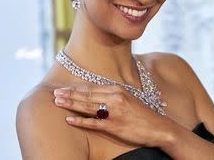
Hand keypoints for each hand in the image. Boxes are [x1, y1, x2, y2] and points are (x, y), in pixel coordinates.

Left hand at [53, 84, 170, 146]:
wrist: (159, 127)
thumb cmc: (142, 114)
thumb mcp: (128, 99)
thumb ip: (113, 95)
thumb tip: (95, 94)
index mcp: (118, 89)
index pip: (91, 87)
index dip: (75, 88)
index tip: (62, 87)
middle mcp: (115, 97)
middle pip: (87, 94)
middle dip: (69, 94)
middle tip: (54, 93)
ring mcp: (114, 111)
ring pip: (88, 106)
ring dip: (71, 104)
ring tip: (57, 102)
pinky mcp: (115, 125)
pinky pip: (94, 123)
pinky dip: (80, 121)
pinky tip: (69, 120)